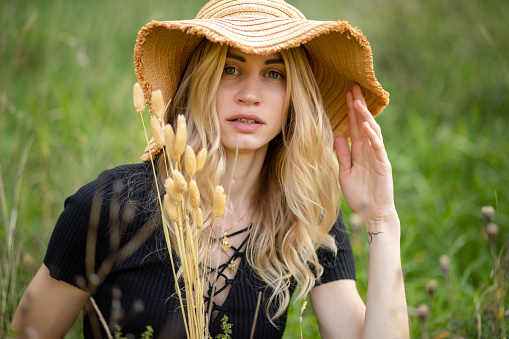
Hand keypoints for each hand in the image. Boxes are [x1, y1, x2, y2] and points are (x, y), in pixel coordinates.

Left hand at [334, 84, 395, 227]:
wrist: (372, 213)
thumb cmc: (359, 195)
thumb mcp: (344, 173)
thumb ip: (342, 155)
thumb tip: (338, 135)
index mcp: (359, 151)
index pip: (354, 126)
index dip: (350, 111)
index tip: (345, 94)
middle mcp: (369, 150)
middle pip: (363, 123)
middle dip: (358, 105)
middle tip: (353, 87)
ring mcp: (377, 156)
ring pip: (372, 131)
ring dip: (364, 116)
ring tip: (357, 101)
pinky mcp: (383, 164)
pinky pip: (377, 147)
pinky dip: (371, 135)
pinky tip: (365, 125)